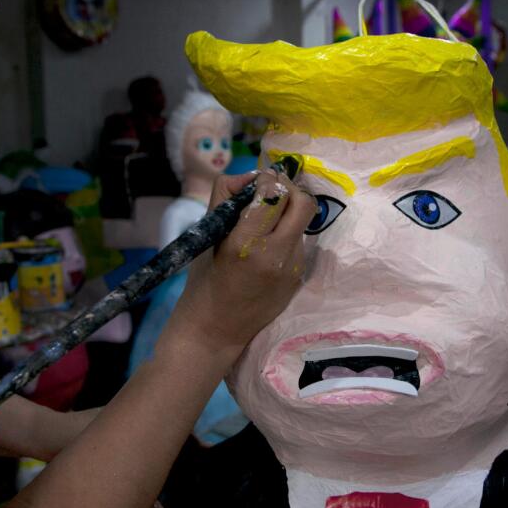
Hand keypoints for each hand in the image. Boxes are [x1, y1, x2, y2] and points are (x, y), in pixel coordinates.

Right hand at [169, 170, 316, 358]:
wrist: (215, 331)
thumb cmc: (203, 281)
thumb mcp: (207, 235)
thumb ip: (226, 198)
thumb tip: (251, 176)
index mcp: (247, 244)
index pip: (275, 195)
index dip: (268, 181)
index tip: (258, 183)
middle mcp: (276, 256)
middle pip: (303, 203)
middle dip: (290, 190)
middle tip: (272, 192)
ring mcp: (292, 269)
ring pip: (303, 222)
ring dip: (288, 213)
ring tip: (266, 222)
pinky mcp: (298, 279)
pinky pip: (299, 243)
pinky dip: (287, 235)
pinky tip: (268, 247)